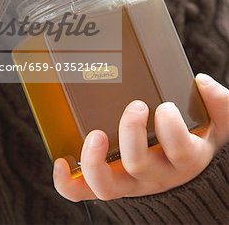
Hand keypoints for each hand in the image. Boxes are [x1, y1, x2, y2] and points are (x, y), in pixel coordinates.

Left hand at [53, 73, 228, 200]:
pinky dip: (69, 183)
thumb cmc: (198, 141)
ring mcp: (131, 184)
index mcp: (185, 157)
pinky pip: (85, 193)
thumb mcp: (219, 124)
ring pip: (108, 187)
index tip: (165, 106)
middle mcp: (156, 175)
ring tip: (95, 135)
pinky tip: (62, 161)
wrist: (187, 175)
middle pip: (139, 164)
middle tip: (134, 106)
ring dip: (94, 162)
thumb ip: (220, 104)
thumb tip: (201, 82)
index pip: (180, 149)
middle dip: (132, 133)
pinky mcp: (111, 184)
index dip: (171, 129)